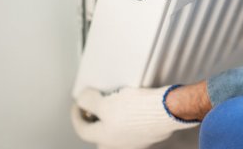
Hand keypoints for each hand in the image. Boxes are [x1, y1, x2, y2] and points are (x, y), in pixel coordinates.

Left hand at [71, 86, 197, 148]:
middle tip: (95, 106)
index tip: (79, 103)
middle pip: (99, 134)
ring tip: (114, 103)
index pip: (82, 129)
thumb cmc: (138, 110)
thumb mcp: (105, 102)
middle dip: (95, 120)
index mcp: (104, 139)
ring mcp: (134, 142)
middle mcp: (118, 145)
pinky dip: (129, 118)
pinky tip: (133, 107)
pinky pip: (133, 127)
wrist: (166, 110)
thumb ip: (89, 101)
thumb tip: (82, 99)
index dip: (76, 114)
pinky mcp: (149, 135)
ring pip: (117, 131)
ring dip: (112, 118)